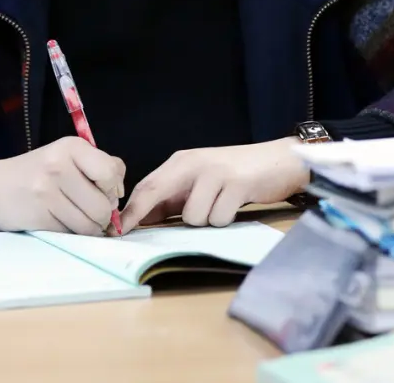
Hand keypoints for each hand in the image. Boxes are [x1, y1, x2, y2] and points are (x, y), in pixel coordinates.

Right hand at [0, 137, 125, 234]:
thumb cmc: (37, 173)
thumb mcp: (65, 157)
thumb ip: (97, 166)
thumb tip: (120, 192)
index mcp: (70, 146)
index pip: (111, 172)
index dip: (114, 188)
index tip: (105, 192)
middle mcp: (58, 166)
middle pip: (103, 204)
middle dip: (103, 214)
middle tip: (90, 209)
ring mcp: (47, 193)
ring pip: (90, 224)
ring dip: (90, 228)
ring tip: (76, 217)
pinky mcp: (39, 217)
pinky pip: (72, 234)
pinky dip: (72, 233)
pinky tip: (60, 221)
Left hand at [120, 140, 308, 232]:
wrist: (279, 161)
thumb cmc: (237, 174)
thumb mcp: (201, 180)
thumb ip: (175, 197)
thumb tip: (145, 220)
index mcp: (181, 161)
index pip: (147, 185)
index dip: (130, 209)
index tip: (114, 230)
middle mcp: (194, 163)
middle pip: (156, 192)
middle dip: (142, 216)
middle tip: (130, 233)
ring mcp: (215, 172)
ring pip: (192, 216)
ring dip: (205, 221)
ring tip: (221, 206)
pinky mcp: (236, 185)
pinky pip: (218, 218)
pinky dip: (225, 219)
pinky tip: (235, 205)